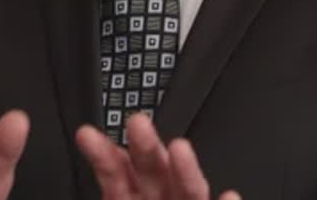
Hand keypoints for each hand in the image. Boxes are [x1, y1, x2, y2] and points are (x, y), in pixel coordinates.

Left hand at [75, 114, 238, 199]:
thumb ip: (113, 192)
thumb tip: (98, 160)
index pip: (115, 174)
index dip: (103, 156)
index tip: (87, 137)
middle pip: (152, 173)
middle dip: (145, 148)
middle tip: (137, 124)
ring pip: (188, 191)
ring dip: (185, 171)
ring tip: (179, 149)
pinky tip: (229, 197)